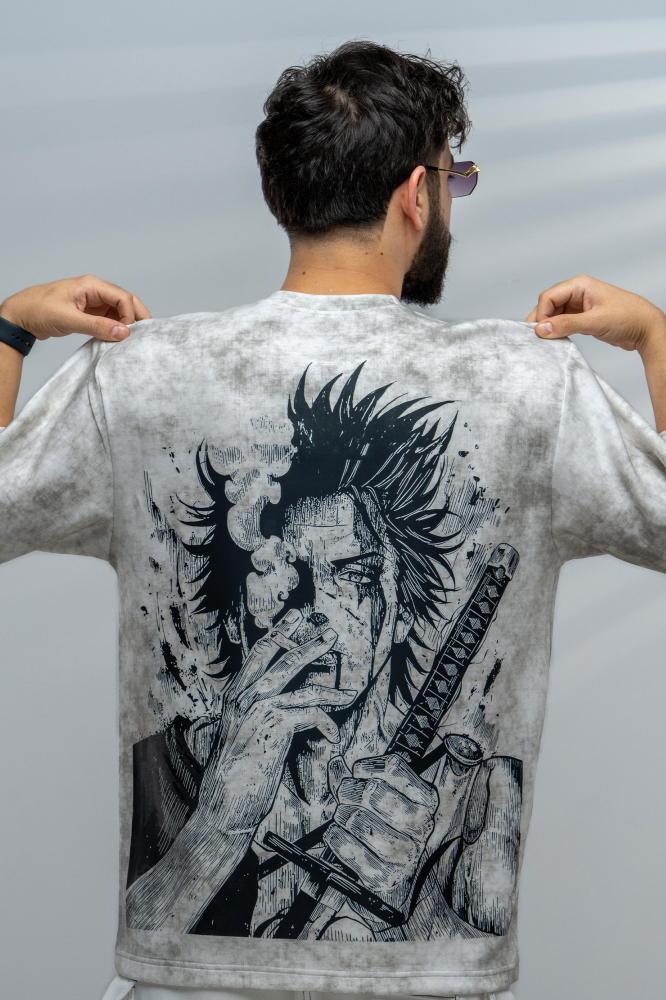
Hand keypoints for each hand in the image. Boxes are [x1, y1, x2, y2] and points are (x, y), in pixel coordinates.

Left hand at [0, 273, 150, 342]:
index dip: (130, 316)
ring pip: (120, 311)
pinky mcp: (90, 313)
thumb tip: (123, 333)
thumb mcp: (68, 320)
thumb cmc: (38, 310)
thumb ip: (97, 326)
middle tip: (142, 337)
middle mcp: (96, 291)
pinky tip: (117, 340)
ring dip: (126, 324)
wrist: (20, 315)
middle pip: (126, 302)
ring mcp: (94, 302)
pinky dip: (116, 329)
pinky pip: (110, 319)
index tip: (127, 335)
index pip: (123, 297)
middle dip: (136, 318)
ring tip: (129, 341)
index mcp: (92, 285)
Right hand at [194, 609, 356, 837]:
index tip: (294, 618)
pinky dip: (327, 726)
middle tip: (328, 630)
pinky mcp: (275, 726)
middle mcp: (244, 697)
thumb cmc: (233, 777)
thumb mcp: (240, 736)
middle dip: (308, 642)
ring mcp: (259, 709)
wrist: (223, 807)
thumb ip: (254, 715)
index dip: (279, 634)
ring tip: (350, 690)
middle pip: (282, 658)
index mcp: (234, 697)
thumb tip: (279, 705)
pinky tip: (333, 739)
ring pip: (301, 683)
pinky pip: (312, 715)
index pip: (258, 655)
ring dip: (331, 686)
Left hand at [323, 751, 438, 920]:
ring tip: (343, 817)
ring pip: (357, 818)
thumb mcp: (382, 799)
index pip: (393, 767)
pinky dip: (335, 836)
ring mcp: (404, 853)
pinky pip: (346, 846)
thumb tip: (335, 763)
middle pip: (373, 791)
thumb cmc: (389, 829)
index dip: (367, 766)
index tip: (357, 772)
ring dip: (341, 815)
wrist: (399, 881)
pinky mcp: (383, 876)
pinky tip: (338, 834)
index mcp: (425, 800)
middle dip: (349, 789)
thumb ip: (358, 779)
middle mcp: (420, 825)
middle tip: (344, 795)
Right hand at [524, 272, 665, 352]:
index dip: (541, 314)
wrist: (646, 329)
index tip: (540, 333)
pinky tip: (557, 340)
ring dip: (549, 327)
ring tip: (547, 341)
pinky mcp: (582, 317)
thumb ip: (566, 325)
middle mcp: (577, 293)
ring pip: (554, 314)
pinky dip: (557, 331)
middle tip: (539, 338)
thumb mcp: (594, 322)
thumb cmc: (628, 318)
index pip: (548, 297)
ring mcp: (579, 305)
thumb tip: (541, 329)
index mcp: (580, 285)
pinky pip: (562, 322)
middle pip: (548, 305)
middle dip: (542, 320)